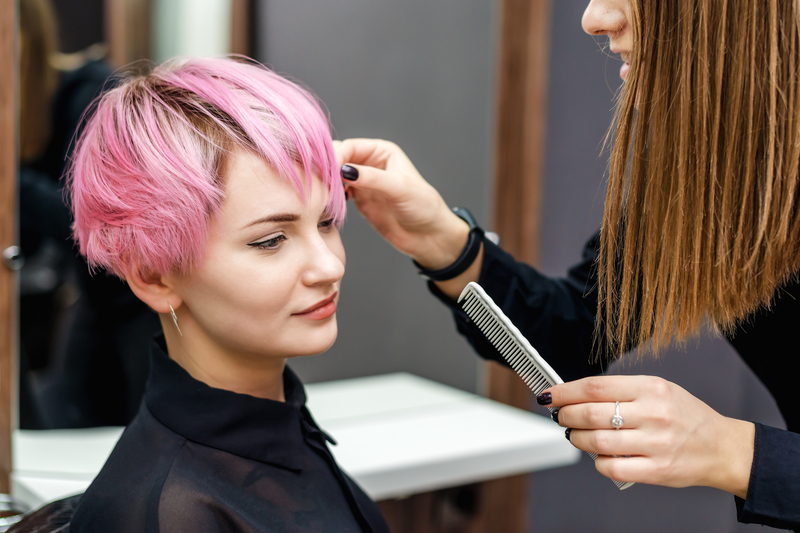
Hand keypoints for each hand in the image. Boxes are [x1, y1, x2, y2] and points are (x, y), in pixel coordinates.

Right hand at [334, 138, 468, 269]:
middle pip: (338, 158)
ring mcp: (363, 182)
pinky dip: (331, 197)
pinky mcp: (359, 200)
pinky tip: (330, 204)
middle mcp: (370, 163)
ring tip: (323, 194)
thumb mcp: (399, 188)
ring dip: (327, 183)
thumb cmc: (423, 207)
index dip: (335, 157)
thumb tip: (344, 170)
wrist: (429, 236)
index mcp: (381, 151)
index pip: (349, 147)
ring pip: (335, 176)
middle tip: (319, 183)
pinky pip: (337, 193)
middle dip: (327, 168)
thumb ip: (372, 178)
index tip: (327, 172)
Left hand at [544, 375, 754, 497]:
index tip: (550, 396)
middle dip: (566, 416)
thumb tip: (576, 395)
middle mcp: (653, 414)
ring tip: (575, 435)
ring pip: (597, 442)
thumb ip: (621, 392)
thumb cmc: (686, 417)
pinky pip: (612, 468)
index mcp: (651, 388)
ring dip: (576, 439)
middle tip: (561, 417)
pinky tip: (600, 456)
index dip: (565, 392)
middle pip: (590, 414)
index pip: (595, 387)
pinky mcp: (658, 470)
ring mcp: (656, 443)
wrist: (722, 447)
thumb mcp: (658, 390)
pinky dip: (598, 462)